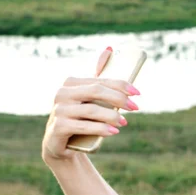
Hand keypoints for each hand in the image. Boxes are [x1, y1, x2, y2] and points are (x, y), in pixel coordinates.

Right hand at [42, 47, 139, 162]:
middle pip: (96, 91)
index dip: (121, 85)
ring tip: (124, 123)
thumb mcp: (89, 99)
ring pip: (91, 110)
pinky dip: (101, 129)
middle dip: (119, 99)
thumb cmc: (80, 119)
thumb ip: (98, 78)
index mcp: (71, 83)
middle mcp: (62, 93)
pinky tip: (113, 132)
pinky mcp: (58, 128)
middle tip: (135, 108)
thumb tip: (110, 48)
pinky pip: (83, 126)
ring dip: (112, 116)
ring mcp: (58, 110)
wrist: (61, 146)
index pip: (100, 81)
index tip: (138, 93)